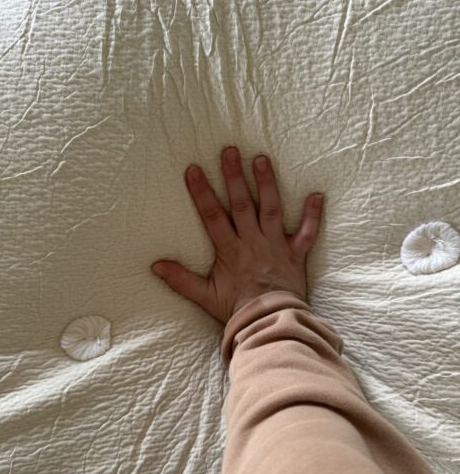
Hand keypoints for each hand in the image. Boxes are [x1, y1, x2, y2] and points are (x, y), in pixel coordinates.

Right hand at [151, 146, 323, 323]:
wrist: (270, 323)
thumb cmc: (238, 310)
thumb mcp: (205, 296)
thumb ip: (181, 279)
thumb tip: (156, 266)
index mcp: (230, 250)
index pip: (212, 215)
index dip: (202, 192)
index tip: (193, 169)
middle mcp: (253, 242)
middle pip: (242, 204)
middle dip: (234, 176)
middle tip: (230, 150)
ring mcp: (276, 245)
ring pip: (272, 209)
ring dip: (267, 184)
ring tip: (262, 159)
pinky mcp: (296, 254)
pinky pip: (308, 233)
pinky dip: (314, 215)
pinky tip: (317, 195)